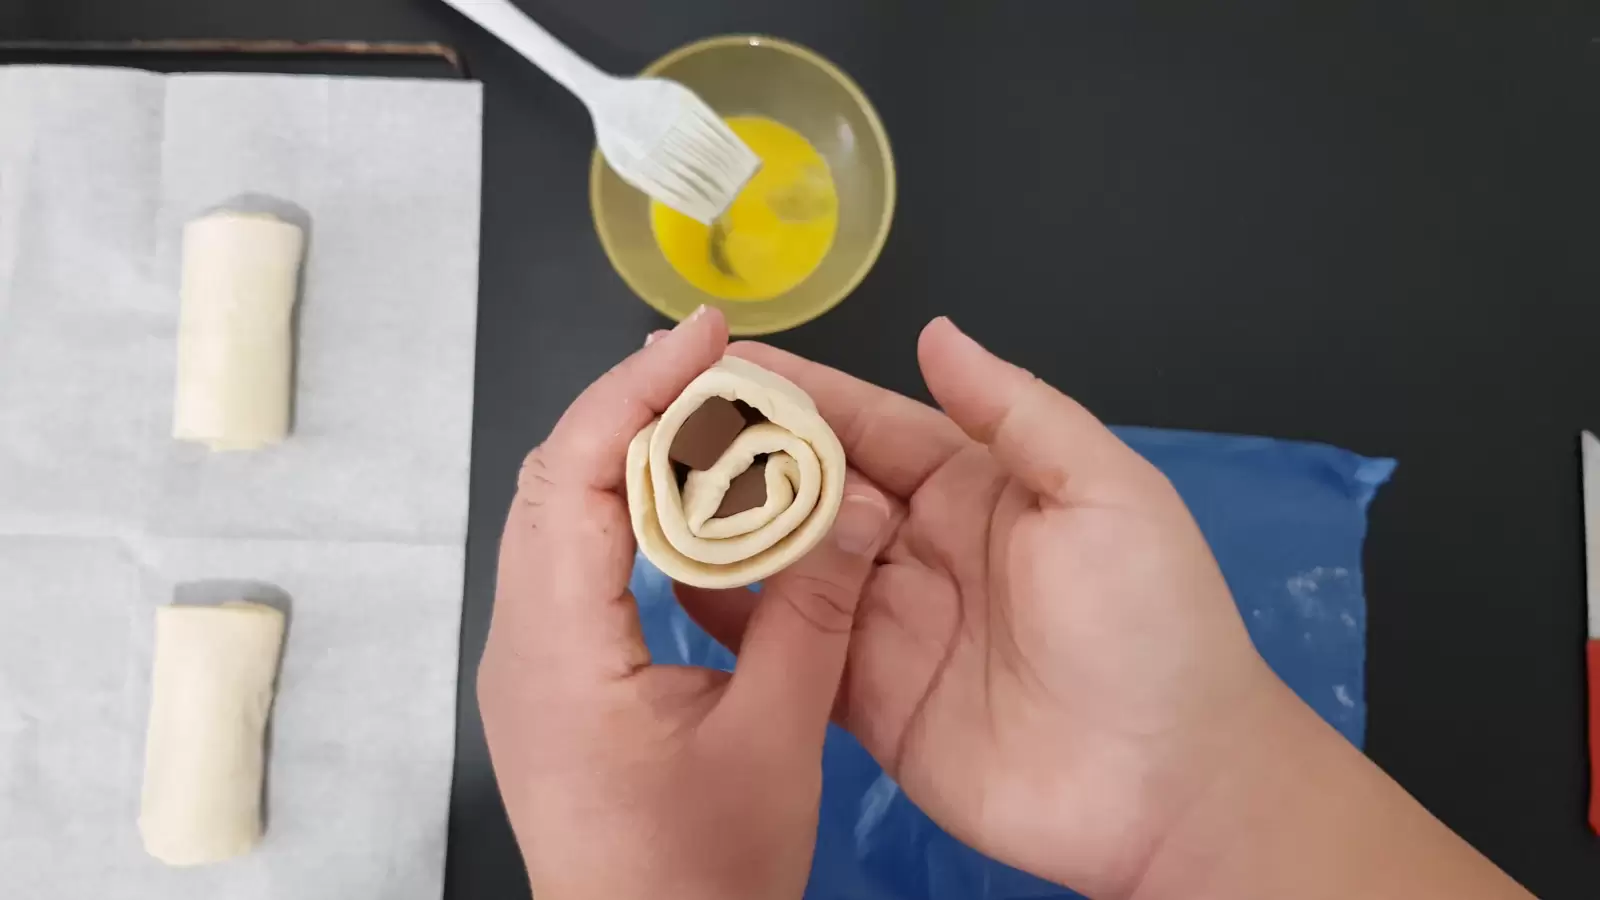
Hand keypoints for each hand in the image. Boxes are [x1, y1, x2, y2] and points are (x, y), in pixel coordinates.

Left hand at [479, 308, 898, 899]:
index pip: (579, 476)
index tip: (707, 334)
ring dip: (627, 449)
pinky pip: (572, 560)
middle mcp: (520, 641)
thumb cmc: (700, 876)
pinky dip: (626, 507)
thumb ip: (812, 613)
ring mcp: (526, 661)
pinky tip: (685, 499)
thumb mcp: (773, 742)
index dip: (639, 389)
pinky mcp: (549, 678)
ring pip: (557, 514)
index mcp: (559, 648)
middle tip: (717, 358)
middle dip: (632, 403)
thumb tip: (852, 502)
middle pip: (555, 479)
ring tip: (707, 406)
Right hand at [677, 318, 1288, 897]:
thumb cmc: (1152, 625)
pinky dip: (733, 620)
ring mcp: (884, 624)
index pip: (865, 422)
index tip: (716, 359)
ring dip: (723, 529)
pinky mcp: (862, 699)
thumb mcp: (1107, 496)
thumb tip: (937, 331)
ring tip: (641, 492)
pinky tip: (671, 586)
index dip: (795, 390)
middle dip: (739, 452)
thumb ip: (1019, 413)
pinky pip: (787, 650)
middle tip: (651, 421)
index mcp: (972, 485)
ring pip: (786, 563)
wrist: (1166, 787)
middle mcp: (916, 545)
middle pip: (811, 487)